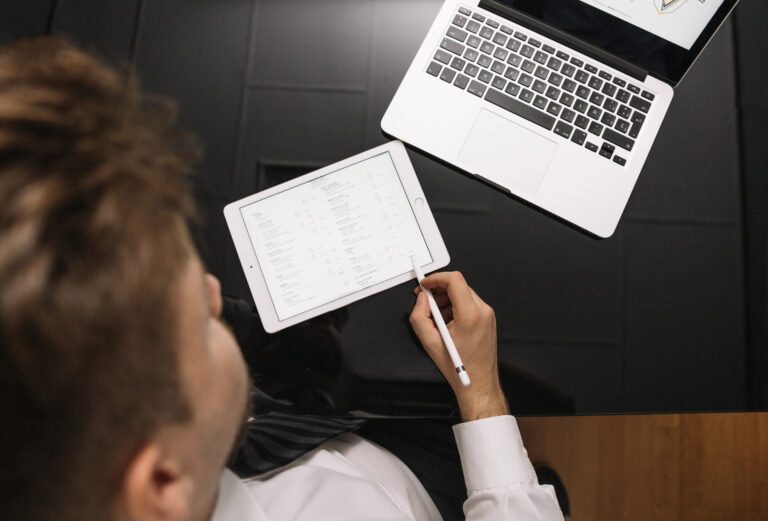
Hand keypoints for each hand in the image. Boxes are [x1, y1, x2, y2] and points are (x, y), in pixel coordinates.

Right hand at [409, 271, 507, 420]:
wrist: (478, 383)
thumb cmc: (460, 367)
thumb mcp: (430, 343)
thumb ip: (419, 316)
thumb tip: (421, 300)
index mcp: (470, 315)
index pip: (454, 280)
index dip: (436, 278)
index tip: (425, 284)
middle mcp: (483, 312)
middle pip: (458, 285)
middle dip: (439, 290)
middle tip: (425, 300)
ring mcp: (488, 315)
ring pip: (463, 293)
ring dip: (446, 300)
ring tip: (436, 317)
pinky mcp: (488, 319)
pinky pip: (469, 303)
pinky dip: (455, 307)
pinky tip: (447, 323)